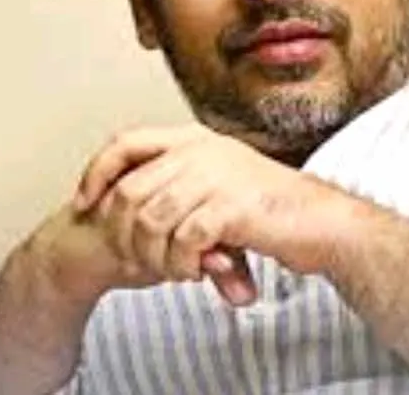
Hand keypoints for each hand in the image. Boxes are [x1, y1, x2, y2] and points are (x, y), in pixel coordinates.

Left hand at [73, 123, 355, 303]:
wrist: (323, 222)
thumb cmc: (274, 208)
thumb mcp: (220, 186)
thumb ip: (177, 193)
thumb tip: (129, 219)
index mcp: (194, 138)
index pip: (124, 143)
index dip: (96, 173)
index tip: (85, 205)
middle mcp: (200, 150)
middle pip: (128, 190)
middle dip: (123, 234)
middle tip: (138, 261)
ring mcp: (214, 176)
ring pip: (150, 220)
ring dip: (154, 256)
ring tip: (175, 270)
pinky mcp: (229, 207)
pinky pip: (181, 241)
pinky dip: (182, 263)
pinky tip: (197, 270)